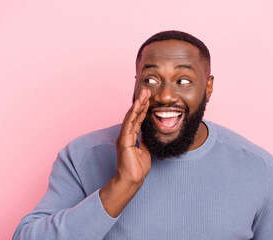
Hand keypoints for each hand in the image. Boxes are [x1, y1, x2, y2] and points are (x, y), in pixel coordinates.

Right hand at [99, 89, 150, 216]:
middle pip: (133, 115)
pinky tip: (138, 105)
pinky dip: (133, 114)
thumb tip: (147, 132)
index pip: (137, 119)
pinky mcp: (123, 141)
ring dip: (138, 104)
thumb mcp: (145, 151)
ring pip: (130, 117)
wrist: (132, 181)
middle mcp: (125, 135)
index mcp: (130, 137)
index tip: (149, 99)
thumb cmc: (137, 169)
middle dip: (140, 102)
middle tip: (147, 90)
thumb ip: (144, 140)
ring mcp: (123, 137)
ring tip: (144, 93)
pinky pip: (129, 124)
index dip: (143, 109)